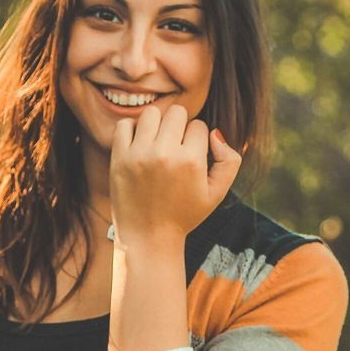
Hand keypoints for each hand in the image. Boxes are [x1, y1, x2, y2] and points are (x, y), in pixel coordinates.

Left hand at [109, 104, 242, 246]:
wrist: (148, 237)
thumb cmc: (184, 215)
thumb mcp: (217, 193)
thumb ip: (229, 161)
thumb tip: (215, 133)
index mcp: (191, 162)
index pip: (199, 125)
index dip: (198, 139)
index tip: (191, 157)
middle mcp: (165, 154)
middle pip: (177, 112)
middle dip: (180, 126)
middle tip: (175, 146)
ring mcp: (139, 155)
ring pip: (152, 113)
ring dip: (157, 124)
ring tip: (158, 142)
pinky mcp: (119, 158)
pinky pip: (125, 125)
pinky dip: (133, 130)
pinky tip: (140, 145)